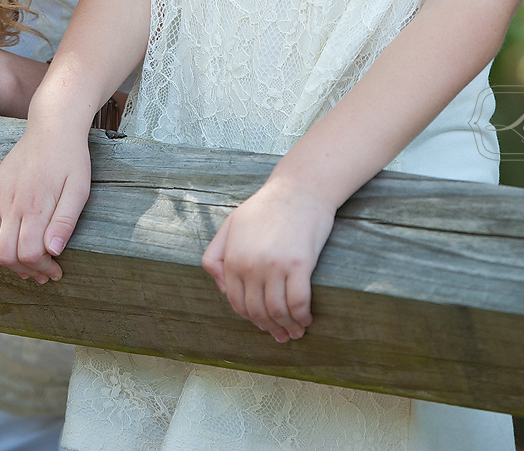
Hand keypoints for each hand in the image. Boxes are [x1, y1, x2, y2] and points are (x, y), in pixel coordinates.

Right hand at [0, 115, 91, 284]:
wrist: (51, 127)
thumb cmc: (70, 159)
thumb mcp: (79, 189)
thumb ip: (66, 221)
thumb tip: (54, 251)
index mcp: (35, 205)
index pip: (28, 254)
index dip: (42, 268)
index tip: (56, 270)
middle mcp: (11, 204)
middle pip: (5, 255)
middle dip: (24, 270)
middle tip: (42, 271)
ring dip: (1, 261)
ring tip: (22, 261)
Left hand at [201, 178, 334, 343]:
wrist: (300, 188)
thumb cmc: (268, 206)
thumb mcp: (232, 224)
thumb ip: (216, 254)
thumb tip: (220, 288)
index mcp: (233, 257)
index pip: (237, 302)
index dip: (251, 318)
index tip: (263, 324)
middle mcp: (250, 265)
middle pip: (257, 312)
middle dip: (269, 328)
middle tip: (281, 335)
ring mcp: (274, 266)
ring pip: (277, 311)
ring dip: (287, 327)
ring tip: (296, 331)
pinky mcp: (298, 265)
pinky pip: (297, 303)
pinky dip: (302, 317)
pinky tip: (306, 318)